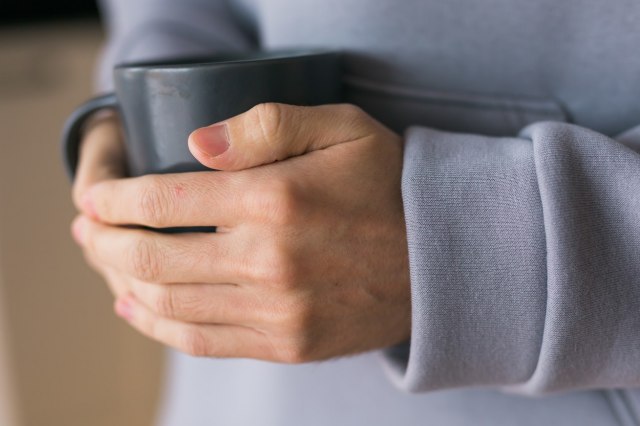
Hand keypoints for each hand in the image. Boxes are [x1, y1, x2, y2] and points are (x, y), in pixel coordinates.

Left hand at [72, 103, 409, 362]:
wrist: (441, 259)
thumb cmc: (390, 186)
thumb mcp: (343, 129)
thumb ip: (265, 125)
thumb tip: (194, 146)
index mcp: (276, 199)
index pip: (163, 198)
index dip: (114, 198)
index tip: (96, 196)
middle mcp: (269, 261)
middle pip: (150, 256)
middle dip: (102, 241)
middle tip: (87, 228)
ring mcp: (277, 311)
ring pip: (167, 302)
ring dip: (121, 280)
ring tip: (105, 262)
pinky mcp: (288, 343)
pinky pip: (202, 340)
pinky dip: (157, 324)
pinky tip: (137, 306)